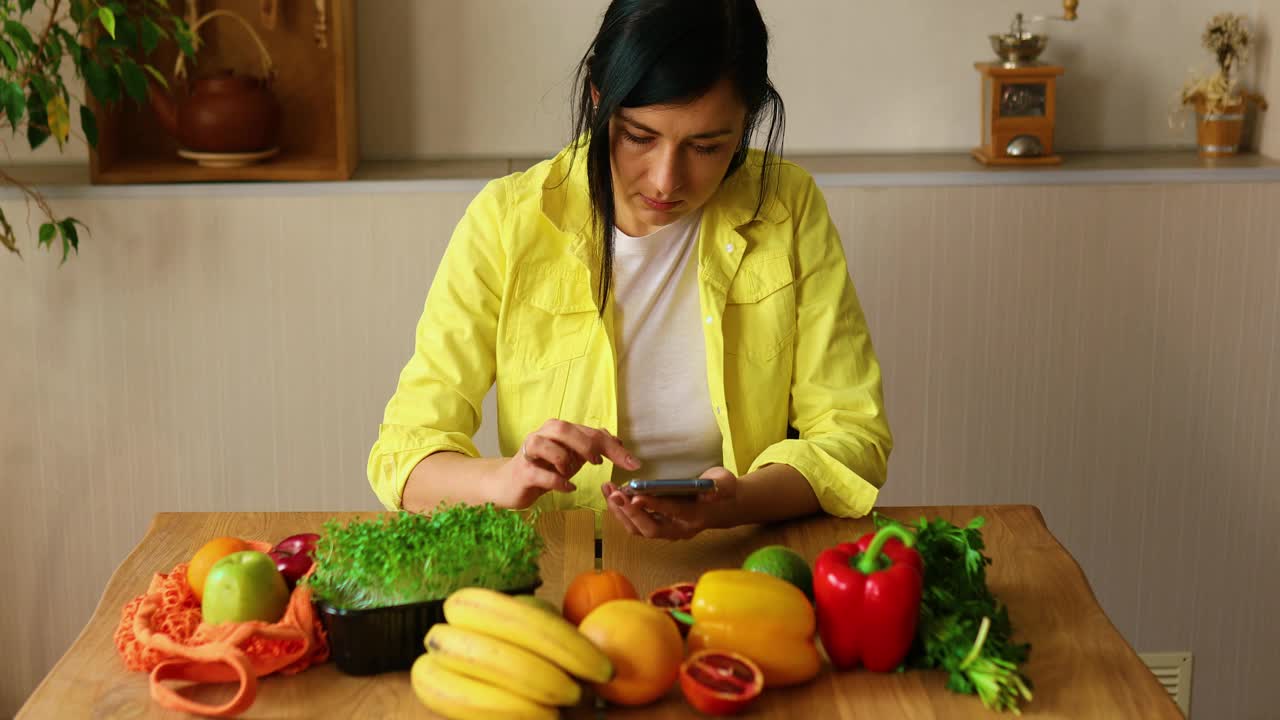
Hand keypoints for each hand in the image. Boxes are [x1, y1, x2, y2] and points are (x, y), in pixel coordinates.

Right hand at [492, 419, 640, 508]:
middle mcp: (543, 435)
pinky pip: (540, 474)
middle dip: (587, 445)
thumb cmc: (544, 468)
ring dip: (565, 460)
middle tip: (597, 462)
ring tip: (571, 473)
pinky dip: (557, 482)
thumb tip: (617, 441)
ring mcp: (530, 453)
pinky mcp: (523, 472)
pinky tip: (568, 488)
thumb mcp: (572, 457)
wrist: (510, 484)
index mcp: (559, 430)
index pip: (590, 433)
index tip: (633, 463)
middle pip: (565, 430)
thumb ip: (592, 447)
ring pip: (548, 446)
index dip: (614, 447)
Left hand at [600, 467, 736, 539]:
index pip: (672, 512)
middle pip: (649, 528)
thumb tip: (709, 492)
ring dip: (620, 512)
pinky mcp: (657, 528)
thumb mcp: (725, 482)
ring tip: (608, 491)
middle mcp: (678, 529)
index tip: (636, 495)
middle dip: (629, 512)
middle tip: (615, 493)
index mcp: (694, 516)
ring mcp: (667, 531)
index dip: (654, 505)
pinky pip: (635, 525)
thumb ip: (720, 486)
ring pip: (638, 529)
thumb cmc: (721, 490)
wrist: (721, 506)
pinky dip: (622, 511)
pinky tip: (613, 495)